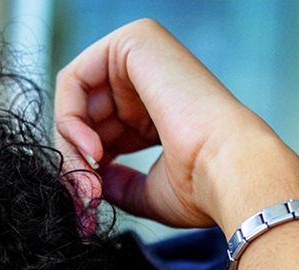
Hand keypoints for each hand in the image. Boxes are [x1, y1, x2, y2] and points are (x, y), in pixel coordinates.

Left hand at [53, 18, 298, 231]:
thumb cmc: (202, 186)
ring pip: (74, 99)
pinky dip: (69, 118)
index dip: (87, 166)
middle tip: (83, 195)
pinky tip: (90, 149)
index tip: (89, 199)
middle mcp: (150, 77)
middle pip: (83, 113)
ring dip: (70, 146)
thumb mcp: (149, 191)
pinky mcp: (133, 41)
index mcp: (158, 108)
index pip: (100, 129)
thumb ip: (118, 183)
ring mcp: (143, 54)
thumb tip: (94, 183)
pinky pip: (73, 79)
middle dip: (75, 158)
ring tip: (87, 179)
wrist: (229, 171)